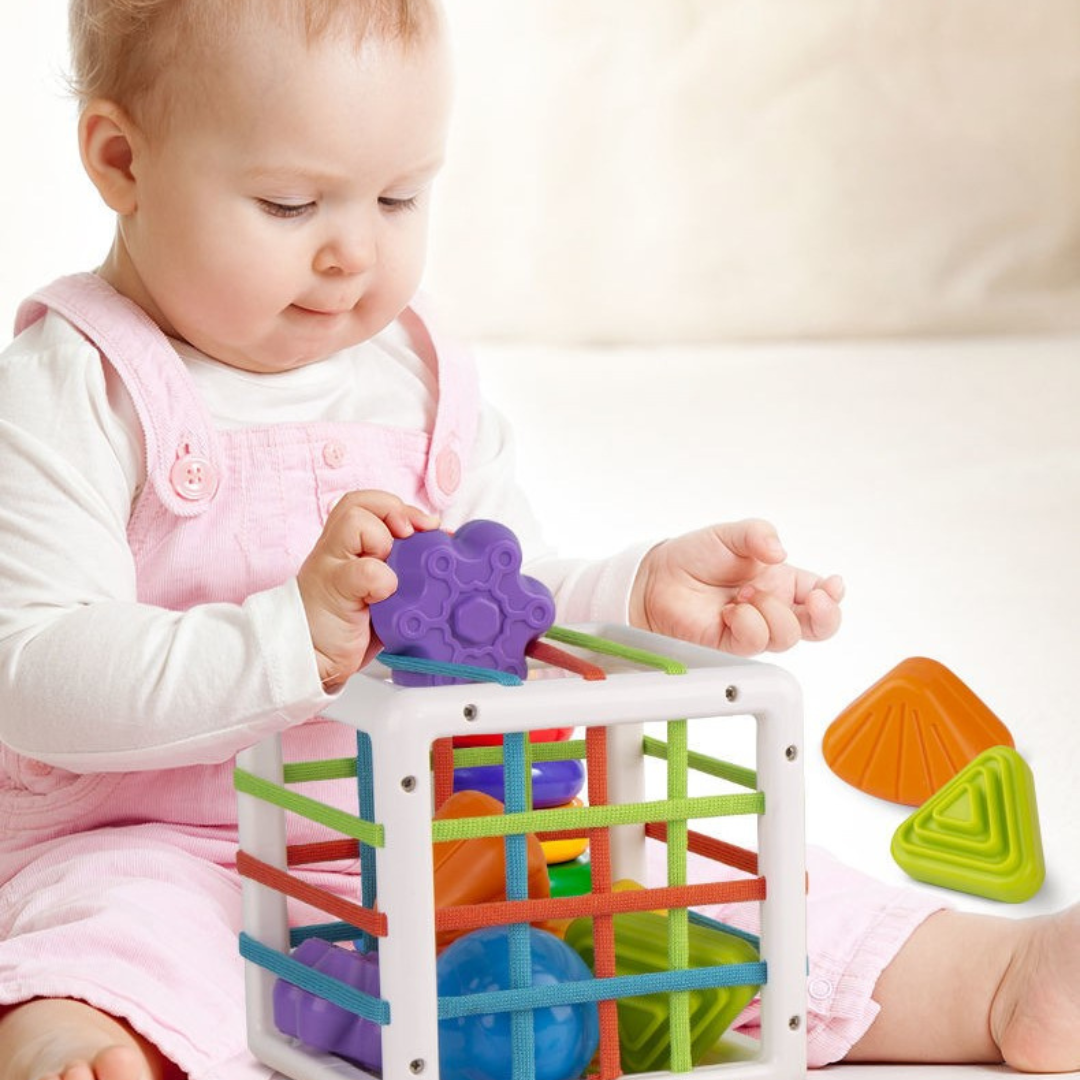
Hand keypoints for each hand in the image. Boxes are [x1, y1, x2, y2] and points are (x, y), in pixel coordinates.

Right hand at [297, 490, 438, 689]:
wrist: (312, 661)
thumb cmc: (346, 629)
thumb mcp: (379, 595)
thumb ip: (402, 572)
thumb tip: (443, 552)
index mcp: (347, 548)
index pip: (368, 504)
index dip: (400, 508)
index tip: (428, 527)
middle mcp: (336, 551)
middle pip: (357, 501)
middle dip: (394, 511)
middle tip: (412, 535)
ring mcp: (330, 566)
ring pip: (354, 519)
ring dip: (381, 538)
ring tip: (390, 566)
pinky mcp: (333, 590)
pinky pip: (364, 570)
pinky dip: (382, 579)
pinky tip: (384, 596)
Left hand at [629, 518, 843, 655]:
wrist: (658, 579)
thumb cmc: (695, 557)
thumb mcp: (731, 534)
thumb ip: (758, 533)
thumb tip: (780, 551)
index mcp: (782, 582)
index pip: (821, 595)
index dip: (834, 595)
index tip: (831, 586)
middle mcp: (773, 608)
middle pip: (819, 627)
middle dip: (826, 616)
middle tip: (814, 601)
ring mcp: (755, 628)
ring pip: (787, 636)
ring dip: (770, 611)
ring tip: (742, 595)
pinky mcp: (734, 644)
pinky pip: (756, 641)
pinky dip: (747, 623)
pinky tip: (730, 611)